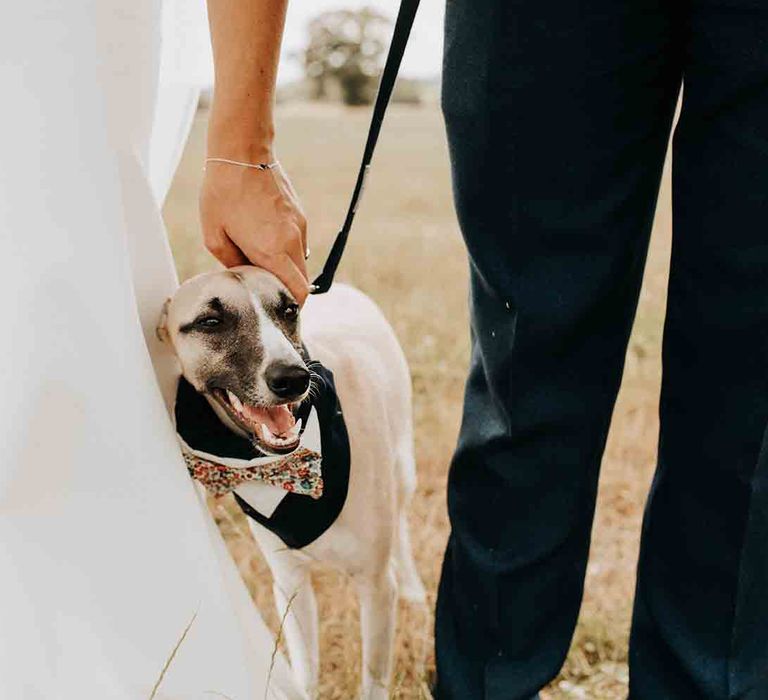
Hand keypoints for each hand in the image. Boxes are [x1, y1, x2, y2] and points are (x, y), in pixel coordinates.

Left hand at [199, 160, 309, 304]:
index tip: (280, 313)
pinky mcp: (299, 215)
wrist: (242, 151)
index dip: (292, 307)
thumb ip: (232, 263)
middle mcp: (292, 240)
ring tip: (261, 264)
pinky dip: (285, 250)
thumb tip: (243, 276)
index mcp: (273, 250)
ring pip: (300, 262)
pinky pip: (297, 243)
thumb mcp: (214, 235)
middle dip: (288, 291)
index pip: (298, 291)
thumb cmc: (222, 192)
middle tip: (267, 294)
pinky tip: (263, 239)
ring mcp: (299, 226)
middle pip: (302, 281)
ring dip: (286, 270)